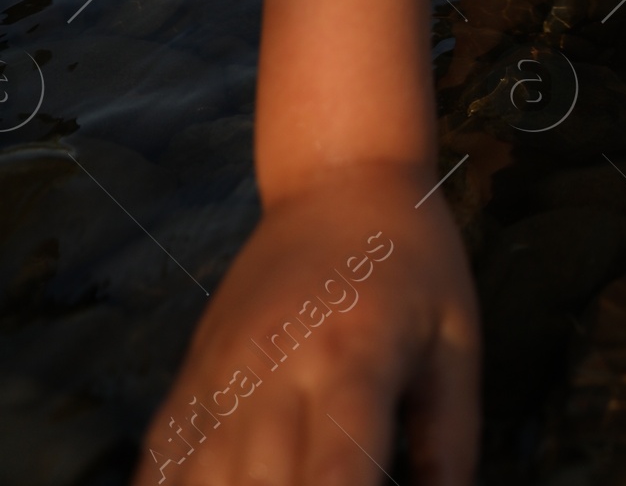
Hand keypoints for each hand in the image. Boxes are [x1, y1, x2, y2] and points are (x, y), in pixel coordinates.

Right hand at [139, 162, 477, 483]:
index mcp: (353, 357)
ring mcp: (222, 375)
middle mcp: (275, 370)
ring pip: (202, 485)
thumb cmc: (412, 259)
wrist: (340, 179)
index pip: (336, 475)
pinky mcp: (190, 378)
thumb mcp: (456, 341)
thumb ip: (450, 443)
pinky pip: (161, 466)